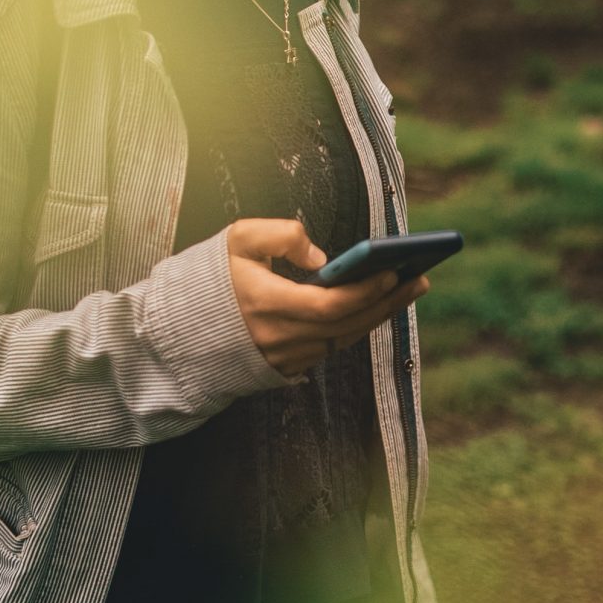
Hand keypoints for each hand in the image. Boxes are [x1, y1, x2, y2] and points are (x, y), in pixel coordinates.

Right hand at [226, 218, 429, 379]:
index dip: (364, 290)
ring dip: (379, 316)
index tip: (393, 271)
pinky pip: (332, 348)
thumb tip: (322, 257)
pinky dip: (358, 327)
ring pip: (345, 339)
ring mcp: (285, 357)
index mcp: (267, 304)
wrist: (182, 329)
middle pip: (347, 324)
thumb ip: (281, 235)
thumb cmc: (212, 277)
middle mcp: (280, 337)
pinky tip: (378, 308)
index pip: (329, 304)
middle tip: (419, 279)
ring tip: (409, 290)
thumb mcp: (238, 239)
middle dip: (387, 302)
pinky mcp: (287, 367)